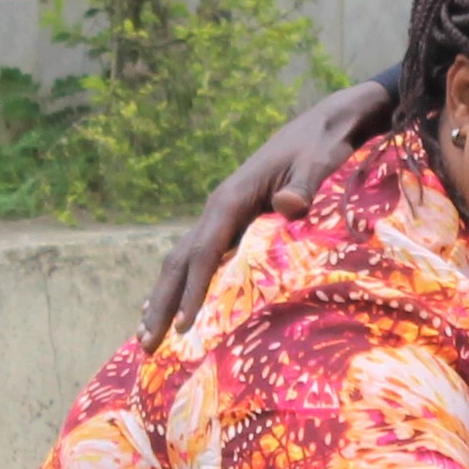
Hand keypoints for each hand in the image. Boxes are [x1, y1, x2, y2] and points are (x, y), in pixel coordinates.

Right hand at [140, 78, 396, 338]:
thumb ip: (304, 184)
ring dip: (165, 299)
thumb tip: (287, 205)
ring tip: (147, 336)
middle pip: (181, 260)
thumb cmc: (322, 145)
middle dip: (162, 302)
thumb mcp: (319, 161)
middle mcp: (219, 208)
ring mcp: (223, 217)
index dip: (193, 289)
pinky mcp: (233, 223)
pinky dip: (183, 286)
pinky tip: (174, 310)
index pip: (205, 249)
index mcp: (233, 197)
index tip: (183, 325)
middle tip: (146, 343)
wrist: (323, 125)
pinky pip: (200, 259)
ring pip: (184, 261)